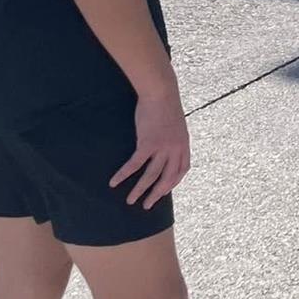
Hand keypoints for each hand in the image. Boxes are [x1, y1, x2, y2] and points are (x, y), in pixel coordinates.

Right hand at [111, 87, 190, 207]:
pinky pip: (134, 164)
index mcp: (183, 145)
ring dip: (139, 190)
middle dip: (156, 194)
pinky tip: (114, 182)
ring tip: (130, 200)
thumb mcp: (176, 125)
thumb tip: (167, 147)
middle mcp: (175, 149)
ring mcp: (162, 147)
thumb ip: (174, 138)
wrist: (161, 92)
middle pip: (167, 178)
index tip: (164, 192)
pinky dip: (124, 175)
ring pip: (150, 175)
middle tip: (147, 206)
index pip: (182, 170)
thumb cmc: (166, 106)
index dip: (173, 183)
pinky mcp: (147, 143)